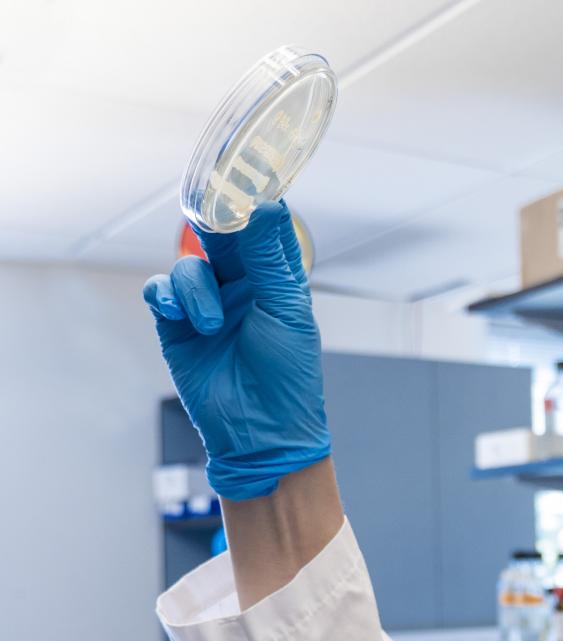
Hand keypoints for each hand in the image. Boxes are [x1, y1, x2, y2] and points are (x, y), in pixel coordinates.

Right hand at [143, 201, 330, 499]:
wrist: (260, 432)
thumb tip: (266, 205)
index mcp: (276, 279)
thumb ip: (269, 258)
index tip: (246, 172)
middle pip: (220, 236)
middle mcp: (242, 285)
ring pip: (189, 265)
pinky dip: (165, 295)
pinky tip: (176, 312)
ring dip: (194, 288)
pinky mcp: (177, 325)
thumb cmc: (287, 375)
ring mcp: (208, 304)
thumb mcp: (284, 310)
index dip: (253, 201)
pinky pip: (160, 291)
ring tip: (210, 324)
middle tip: (209, 212)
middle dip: (213, 224)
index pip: (262, 227)